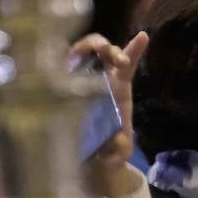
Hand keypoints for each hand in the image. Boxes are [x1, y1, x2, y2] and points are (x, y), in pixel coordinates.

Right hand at [74, 31, 147, 197]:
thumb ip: (121, 149)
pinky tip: (55, 55)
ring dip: (87, 46)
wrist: (87, 161)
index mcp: (118, 89)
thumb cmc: (107, 151)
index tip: (143, 36)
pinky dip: (58, 57)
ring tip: (92, 51)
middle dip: (109, 47)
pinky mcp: (59, 83)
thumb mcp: (117, 153)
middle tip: (113, 57)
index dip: (134, 49)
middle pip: (105, 51)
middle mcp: (100, 79)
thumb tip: (116, 139)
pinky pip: (58, 66)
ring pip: (82, 52)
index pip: (127, 66)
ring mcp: (79, 78)